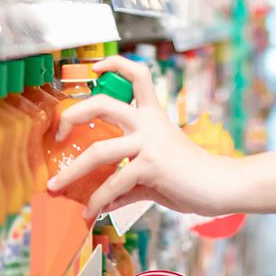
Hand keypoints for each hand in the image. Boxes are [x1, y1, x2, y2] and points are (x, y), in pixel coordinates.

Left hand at [47, 56, 239, 218]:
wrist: (219, 185)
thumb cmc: (190, 176)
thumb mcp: (155, 169)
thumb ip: (128, 178)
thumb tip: (103, 201)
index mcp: (153, 115)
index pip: (137, 75)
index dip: (115, 64)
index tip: (96, 69)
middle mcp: (149, 123)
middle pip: (103, 103)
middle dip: (73, 115)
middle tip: (58, 134)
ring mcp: (149, 143)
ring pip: (99, 151)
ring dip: (72, 172)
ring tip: (56, 186)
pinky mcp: (151, 166)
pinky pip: (114, 183)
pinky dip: (98, 200)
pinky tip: (92, 211)